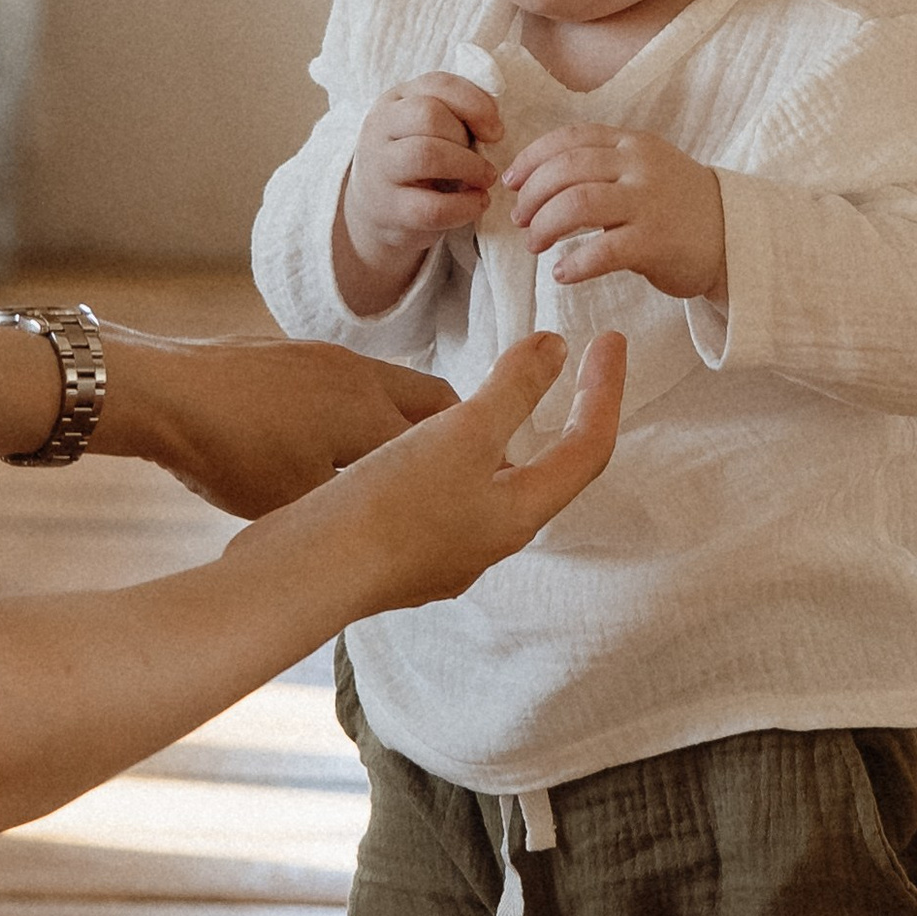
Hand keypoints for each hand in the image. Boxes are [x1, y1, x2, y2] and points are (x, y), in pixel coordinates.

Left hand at [94, 331, 453, 517]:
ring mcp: (328, 357)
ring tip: (393, 462)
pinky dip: (362, 409)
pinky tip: (333, 438)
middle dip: (453, 437)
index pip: (450, 444)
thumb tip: (386, 519)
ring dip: (404, 421)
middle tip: (454, 472)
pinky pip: (350, 380)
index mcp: (375, 415)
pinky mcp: (295, 353)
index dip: (472, 472)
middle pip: (435, 403)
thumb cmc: (230, 454)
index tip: (485, 493)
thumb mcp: (300, 502)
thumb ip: (355, 507)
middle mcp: (364, 376)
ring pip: (391, 389)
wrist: (165, 393)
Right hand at [285, 328, 624, 615]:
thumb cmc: (389, 506)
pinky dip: (453, 458)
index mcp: (518, 515)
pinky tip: (422, 443)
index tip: (610, 341)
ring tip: (490, 399)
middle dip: (560, 417)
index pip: (588, 448)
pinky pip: (445, 497)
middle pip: (545, 472)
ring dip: (500, 438)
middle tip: (563, 366)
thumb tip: (558, 348)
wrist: (306, 574)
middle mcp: (490, 542)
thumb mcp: (461, 433)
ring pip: (491, 487)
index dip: (604, 390)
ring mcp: (445, 554)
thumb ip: (513, 389)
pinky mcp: (401, 553)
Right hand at [337, 74, 503, 312]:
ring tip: (484, 180)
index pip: (437, 84)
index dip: (475, 104)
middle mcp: (380, 129)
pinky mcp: (389, 210)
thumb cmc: (417, 162)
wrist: (376, 209)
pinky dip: (465, 205)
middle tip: (482, 159)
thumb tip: (493, 127)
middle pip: (428, 115)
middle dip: (465, 137)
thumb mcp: (430, 129)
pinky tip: (477, 203)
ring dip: (469, 167)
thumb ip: (458, 115)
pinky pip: (432, 207)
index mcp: (396, 101)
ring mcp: (380, 169)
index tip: (495, 132)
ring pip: (426, 154)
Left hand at [504, 126, 727, 300]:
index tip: (512, 181)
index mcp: (632, 143)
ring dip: (545, 225)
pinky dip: (574, 263)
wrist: (734, 237)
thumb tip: (540, 181)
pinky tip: (562, 274)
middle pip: (566, 169)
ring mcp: (649, 202)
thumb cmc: (678, 207)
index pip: (570, 138)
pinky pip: (602, 250)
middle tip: (520, 220)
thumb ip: (602, 166)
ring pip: (577, 203)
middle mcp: (639, 166)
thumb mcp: (645, 169)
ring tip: (535, 244)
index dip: (532, 158)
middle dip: (532, 196)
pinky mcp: (656, 242)